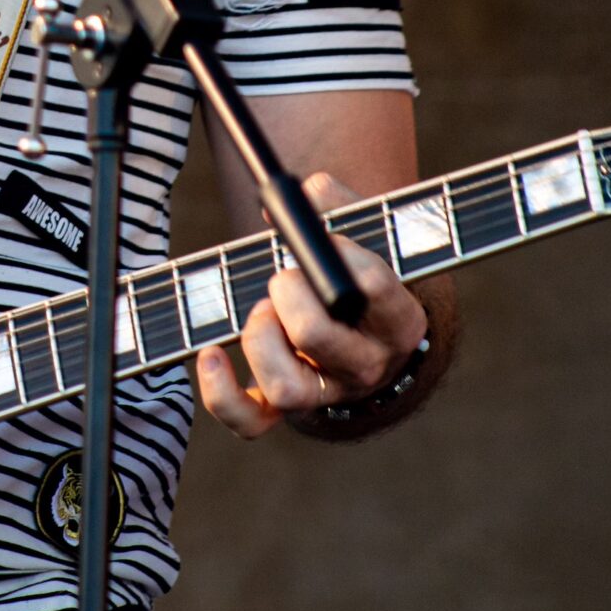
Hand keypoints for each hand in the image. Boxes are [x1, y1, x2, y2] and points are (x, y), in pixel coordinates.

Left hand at [196, 171, 427, 439]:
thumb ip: (344, 208)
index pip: (375, 286)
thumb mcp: (368, 238)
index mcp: (398, 318)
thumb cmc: (360, 276)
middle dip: (286, 294)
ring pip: (286, 388)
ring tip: (262, 311)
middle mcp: (368, 364)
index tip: (324, 235)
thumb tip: (312, 190)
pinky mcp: (288, 406)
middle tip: (283, 276)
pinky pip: (251, 421)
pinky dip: (221, 393)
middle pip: (318, 336)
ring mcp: (328, 392)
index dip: (341, 253)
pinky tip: (211, 353)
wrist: (366, 332)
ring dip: (259, 339)